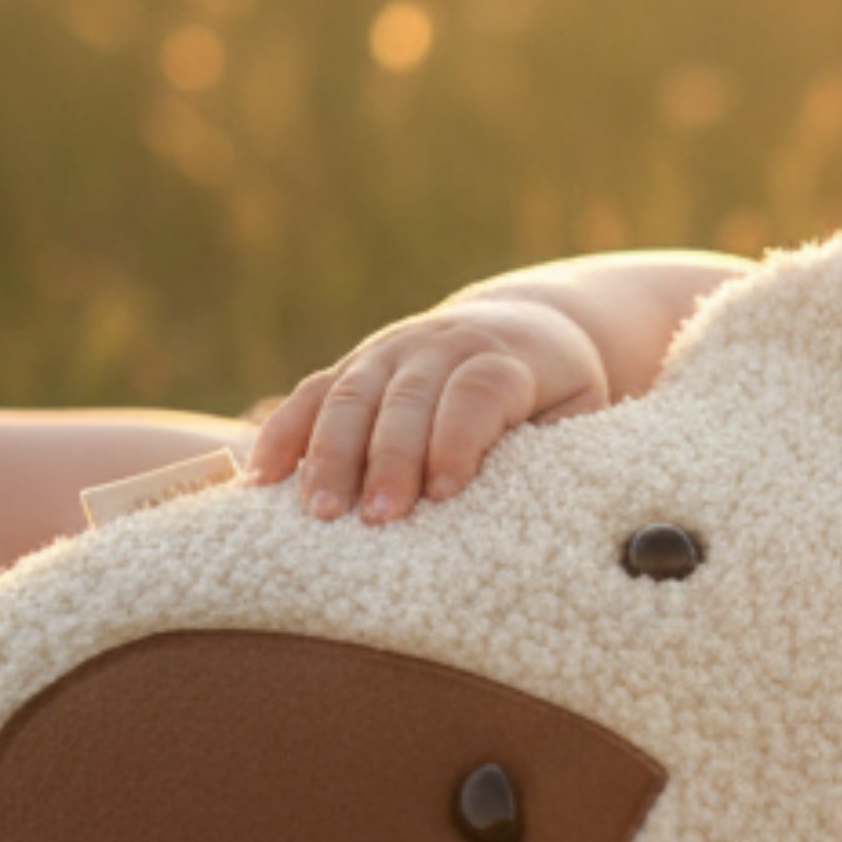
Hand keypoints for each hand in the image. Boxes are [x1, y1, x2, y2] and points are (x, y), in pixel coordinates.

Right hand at [245, 292, 614, 521]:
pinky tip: (262, 478)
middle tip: (377, 518)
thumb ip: (558, 450)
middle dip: (388, 459)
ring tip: (317, 512)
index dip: (458, 438)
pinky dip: (283, 433)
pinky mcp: (354, 364)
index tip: (444, 492)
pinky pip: (310, 394)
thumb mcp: (578, 412)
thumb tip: (535, 507)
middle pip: (407, 397)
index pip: (479, 391)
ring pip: (351, 394)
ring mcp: (391, 350)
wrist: (521, 323)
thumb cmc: (555, 391)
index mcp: (506, 357)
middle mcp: (442, 346)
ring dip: (329, 454)